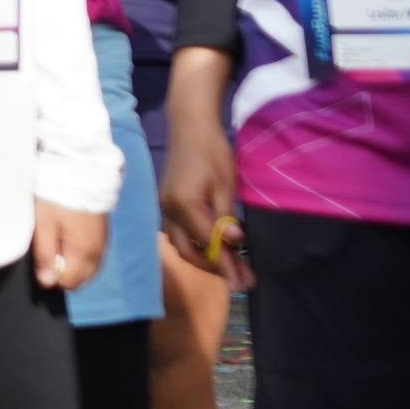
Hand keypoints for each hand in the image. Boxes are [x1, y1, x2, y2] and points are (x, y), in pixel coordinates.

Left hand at [32, 201, 111, 291]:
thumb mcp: (44, 224)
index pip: (69, 283)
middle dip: (64, 272)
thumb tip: (47, 283)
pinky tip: (69, 239)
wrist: (82, 171)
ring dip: (73, 264)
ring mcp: (103, 244)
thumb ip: (45, 255)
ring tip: (58, 241)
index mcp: (84, 253)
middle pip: (81, 279)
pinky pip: (93, 257)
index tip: (43, 257)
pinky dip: (81, 255)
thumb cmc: (58, 198)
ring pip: (88, 269)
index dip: (52, 275)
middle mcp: (98, 253)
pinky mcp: (103, 235)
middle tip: (50, 248)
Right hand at [158, 57, 247, 291]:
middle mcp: (168, 210)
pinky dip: (197, 245)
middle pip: (187, 251)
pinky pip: (180, 232)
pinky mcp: (168, 203)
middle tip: (240, 279)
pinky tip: (217, 247)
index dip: (226, 264)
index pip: (206, 243)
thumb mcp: (225, 186)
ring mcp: (165, 207)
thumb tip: (234, 243)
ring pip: (182, 244)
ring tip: (233, 267)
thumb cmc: (212, 152)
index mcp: (183, 205)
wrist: (190, 126)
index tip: (244, 282)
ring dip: (205, 258)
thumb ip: (226, 217)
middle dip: (214, 267)